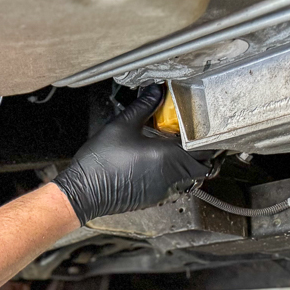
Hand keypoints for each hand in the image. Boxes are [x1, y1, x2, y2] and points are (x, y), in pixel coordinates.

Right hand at [53, 85, 209, 224]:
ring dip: (188, 163)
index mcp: (167, 156)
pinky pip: (175, 184)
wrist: (83, 192)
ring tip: (174, 149)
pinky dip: (175, 173)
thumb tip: (156, 92)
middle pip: (203, 165)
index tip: (199, 125)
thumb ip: (143, 106)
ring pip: (190, 176)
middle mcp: (171, 176)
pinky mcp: (155, 197)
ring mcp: (164, 190)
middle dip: (201, 150)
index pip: (204, 148)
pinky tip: (158, 162)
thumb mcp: (120, 126)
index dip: (206, 136)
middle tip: (189, 136)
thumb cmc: (100, 164)